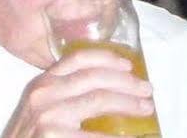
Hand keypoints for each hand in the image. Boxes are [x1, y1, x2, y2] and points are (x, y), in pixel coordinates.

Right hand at [3, 43, 153, 137]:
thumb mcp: (40, 110)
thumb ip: (64, 95)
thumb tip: (108, 87)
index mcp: (41, 84)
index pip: (77, 58)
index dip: (107, 57)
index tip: (128, 63)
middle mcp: (43, 94)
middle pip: (95, 77)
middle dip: (127, 82)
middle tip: (147, 90)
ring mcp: (48, 116)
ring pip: (100, 99)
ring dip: (129, 103)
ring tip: (146, 108)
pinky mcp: (53, 137)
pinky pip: (96, 136)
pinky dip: (116, 137)